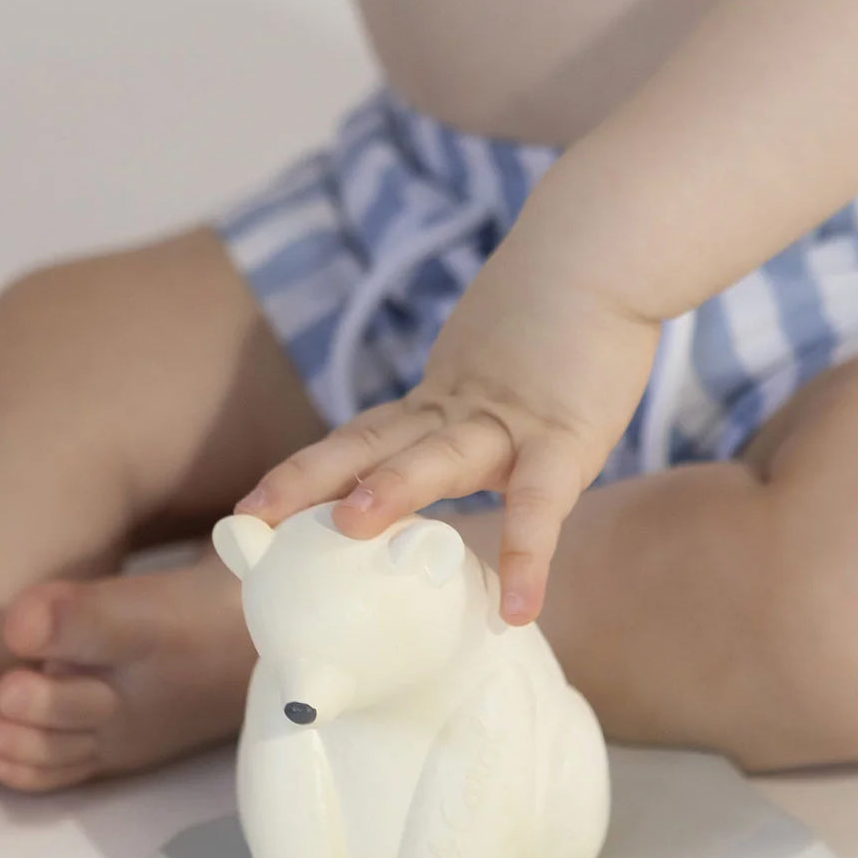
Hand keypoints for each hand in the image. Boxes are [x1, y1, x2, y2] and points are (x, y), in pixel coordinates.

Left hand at [238, 213, 660, 624]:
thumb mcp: (497, 361)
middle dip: (306, 481)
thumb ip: (470, 404)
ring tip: (348, 527)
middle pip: (368, 445)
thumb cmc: (563, 310)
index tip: (250, 510)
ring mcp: (508, 420)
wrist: (611, 247)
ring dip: (393, 489)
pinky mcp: (567, 434)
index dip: (307, 472)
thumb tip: (453, 444)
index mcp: (440, 401)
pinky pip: (543, 504)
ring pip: (439, 455)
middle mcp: (458, 411)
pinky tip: (517, 610)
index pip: (362, 440)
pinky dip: (528, 556)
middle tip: (246, 518)